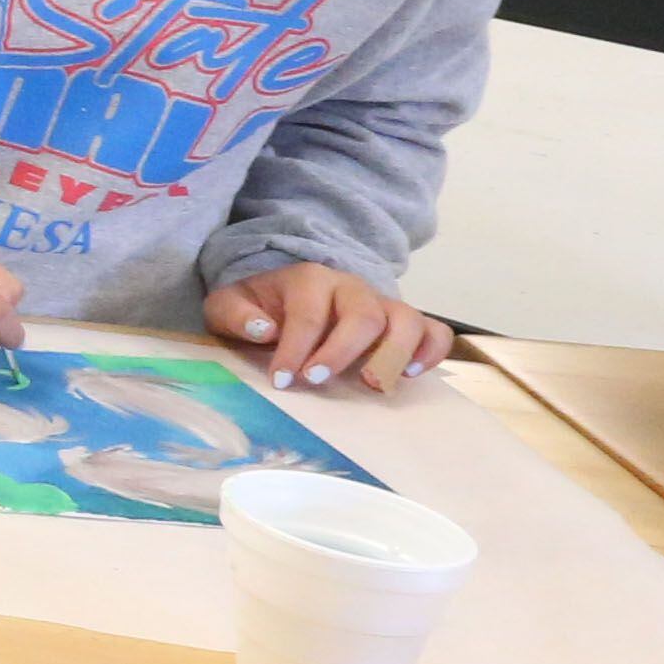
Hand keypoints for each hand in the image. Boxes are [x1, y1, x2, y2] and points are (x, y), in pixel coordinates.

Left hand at [206, 262, 449, 392]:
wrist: (285, 292)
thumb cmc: (258, 306)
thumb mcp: (230, 304)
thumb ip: (235, 314)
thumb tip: (262, 328)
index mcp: (309, 279)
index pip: (308, 313)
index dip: (296, 348)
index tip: (282, 380)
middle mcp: (352, 288)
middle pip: (363, 314)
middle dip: (343, 351)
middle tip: (318, 380)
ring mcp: (382, 304)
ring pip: (407, 319)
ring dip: (394, 353)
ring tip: (372, 384)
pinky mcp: (402, 323)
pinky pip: (433, 331)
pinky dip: (430, 352)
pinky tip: (409, 375)